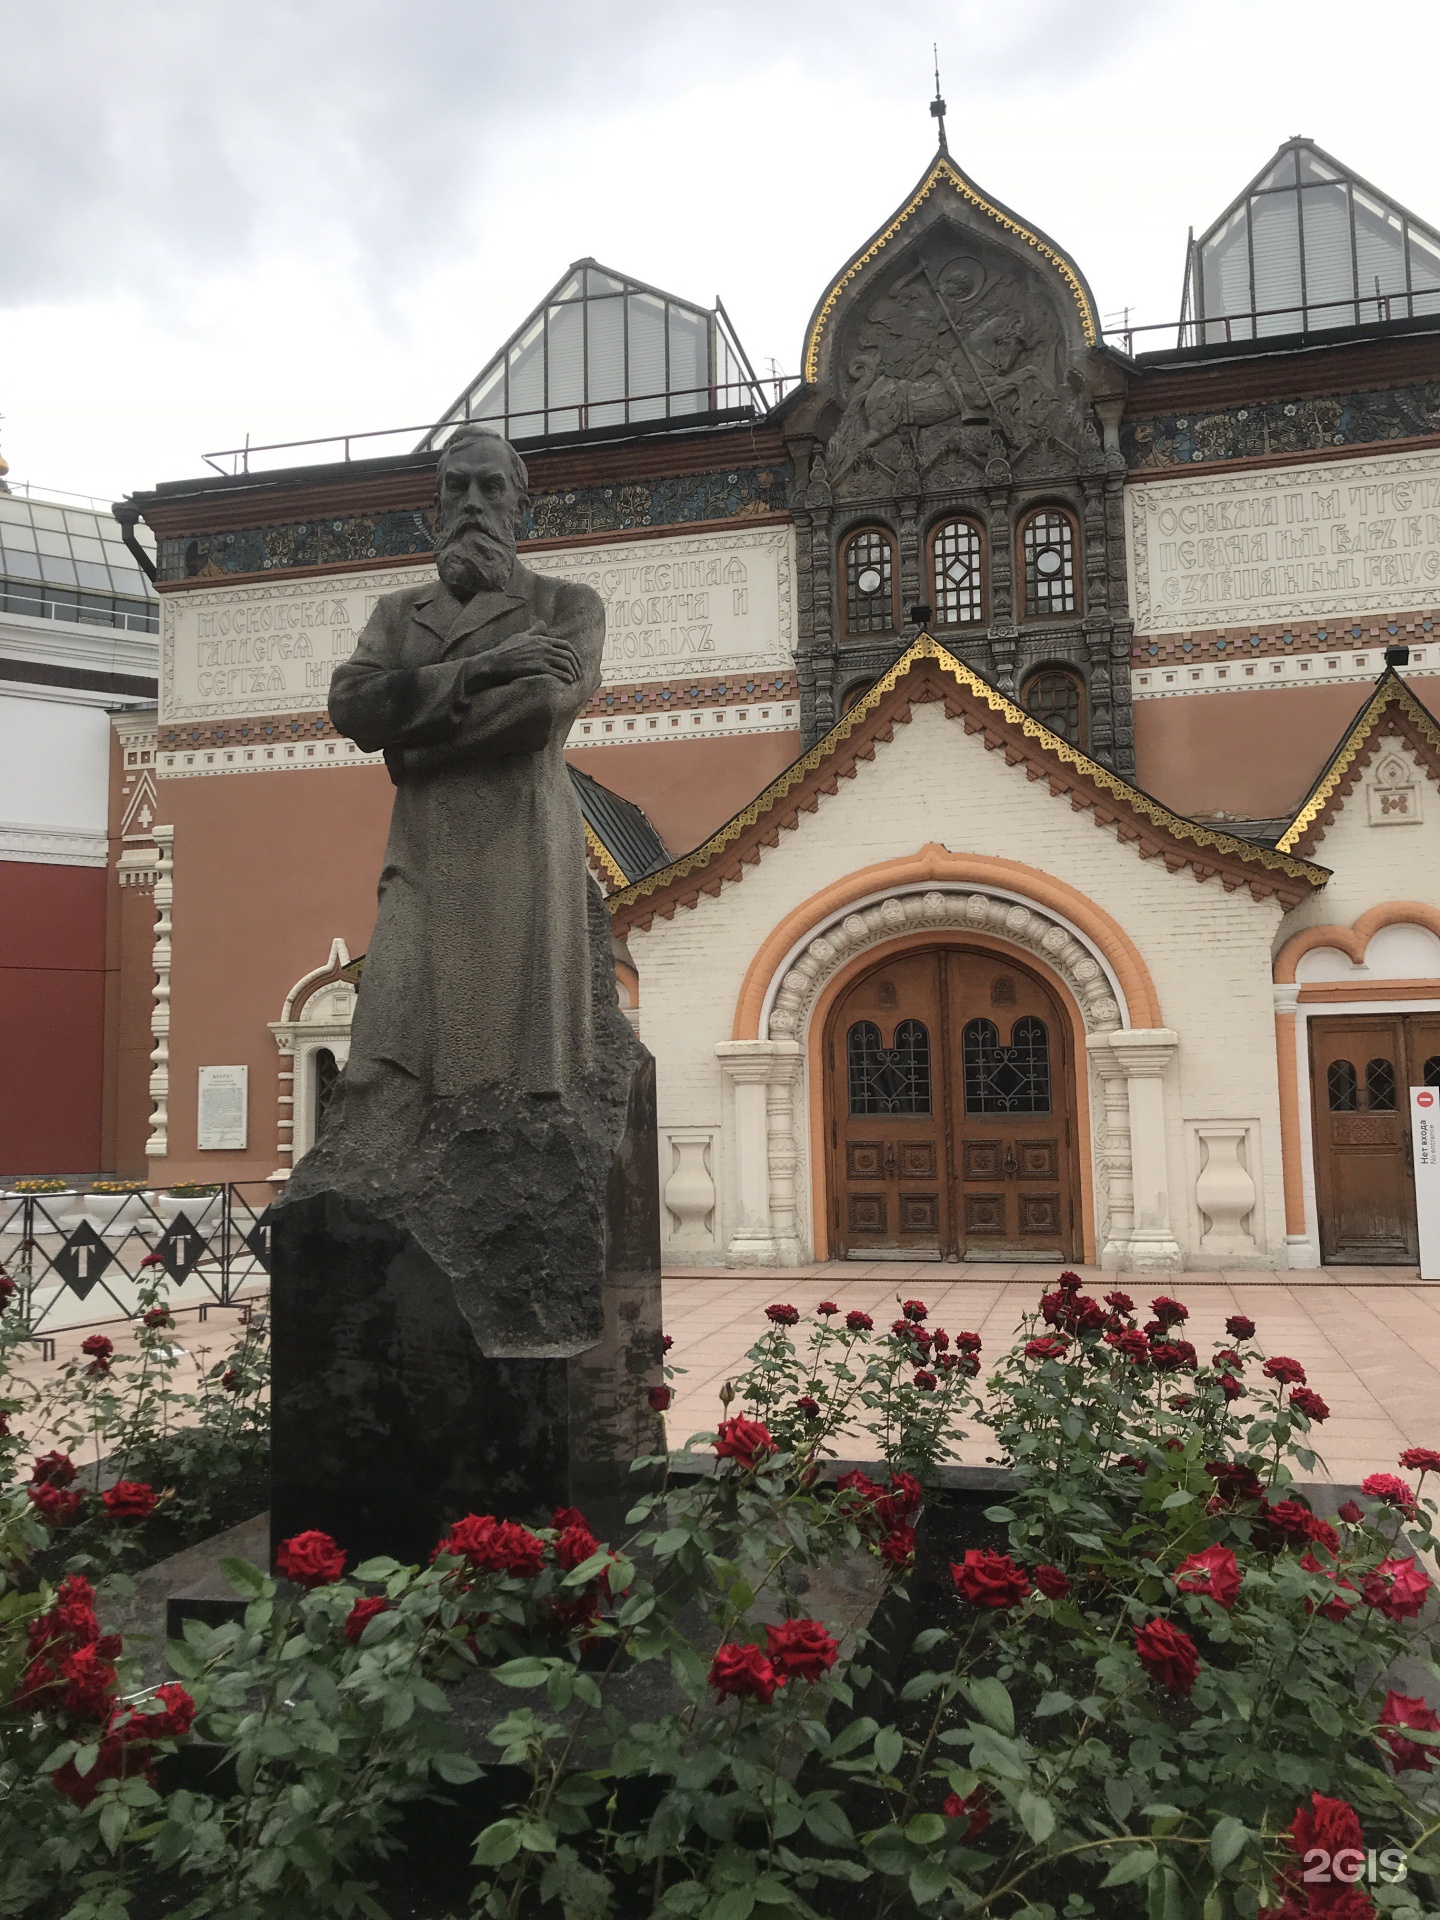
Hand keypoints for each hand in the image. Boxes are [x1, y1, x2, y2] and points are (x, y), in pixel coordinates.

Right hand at [464, 628, 580, 691]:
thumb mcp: (521, 636)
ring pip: (565, 663)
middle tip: (579, 673)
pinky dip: (566, 676)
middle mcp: (544, 647)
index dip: (574, 654)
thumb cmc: (506, 649)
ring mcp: (541, 657)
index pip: (565, 644)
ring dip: (573, 672)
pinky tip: (569, 681)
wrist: (496, 661)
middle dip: (576, 665)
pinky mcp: (538, 668)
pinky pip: (557, 672)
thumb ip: (534, 630)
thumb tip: (542, 622)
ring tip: (575, 679)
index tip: (577, 662)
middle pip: (568, 655)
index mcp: (541, 639)